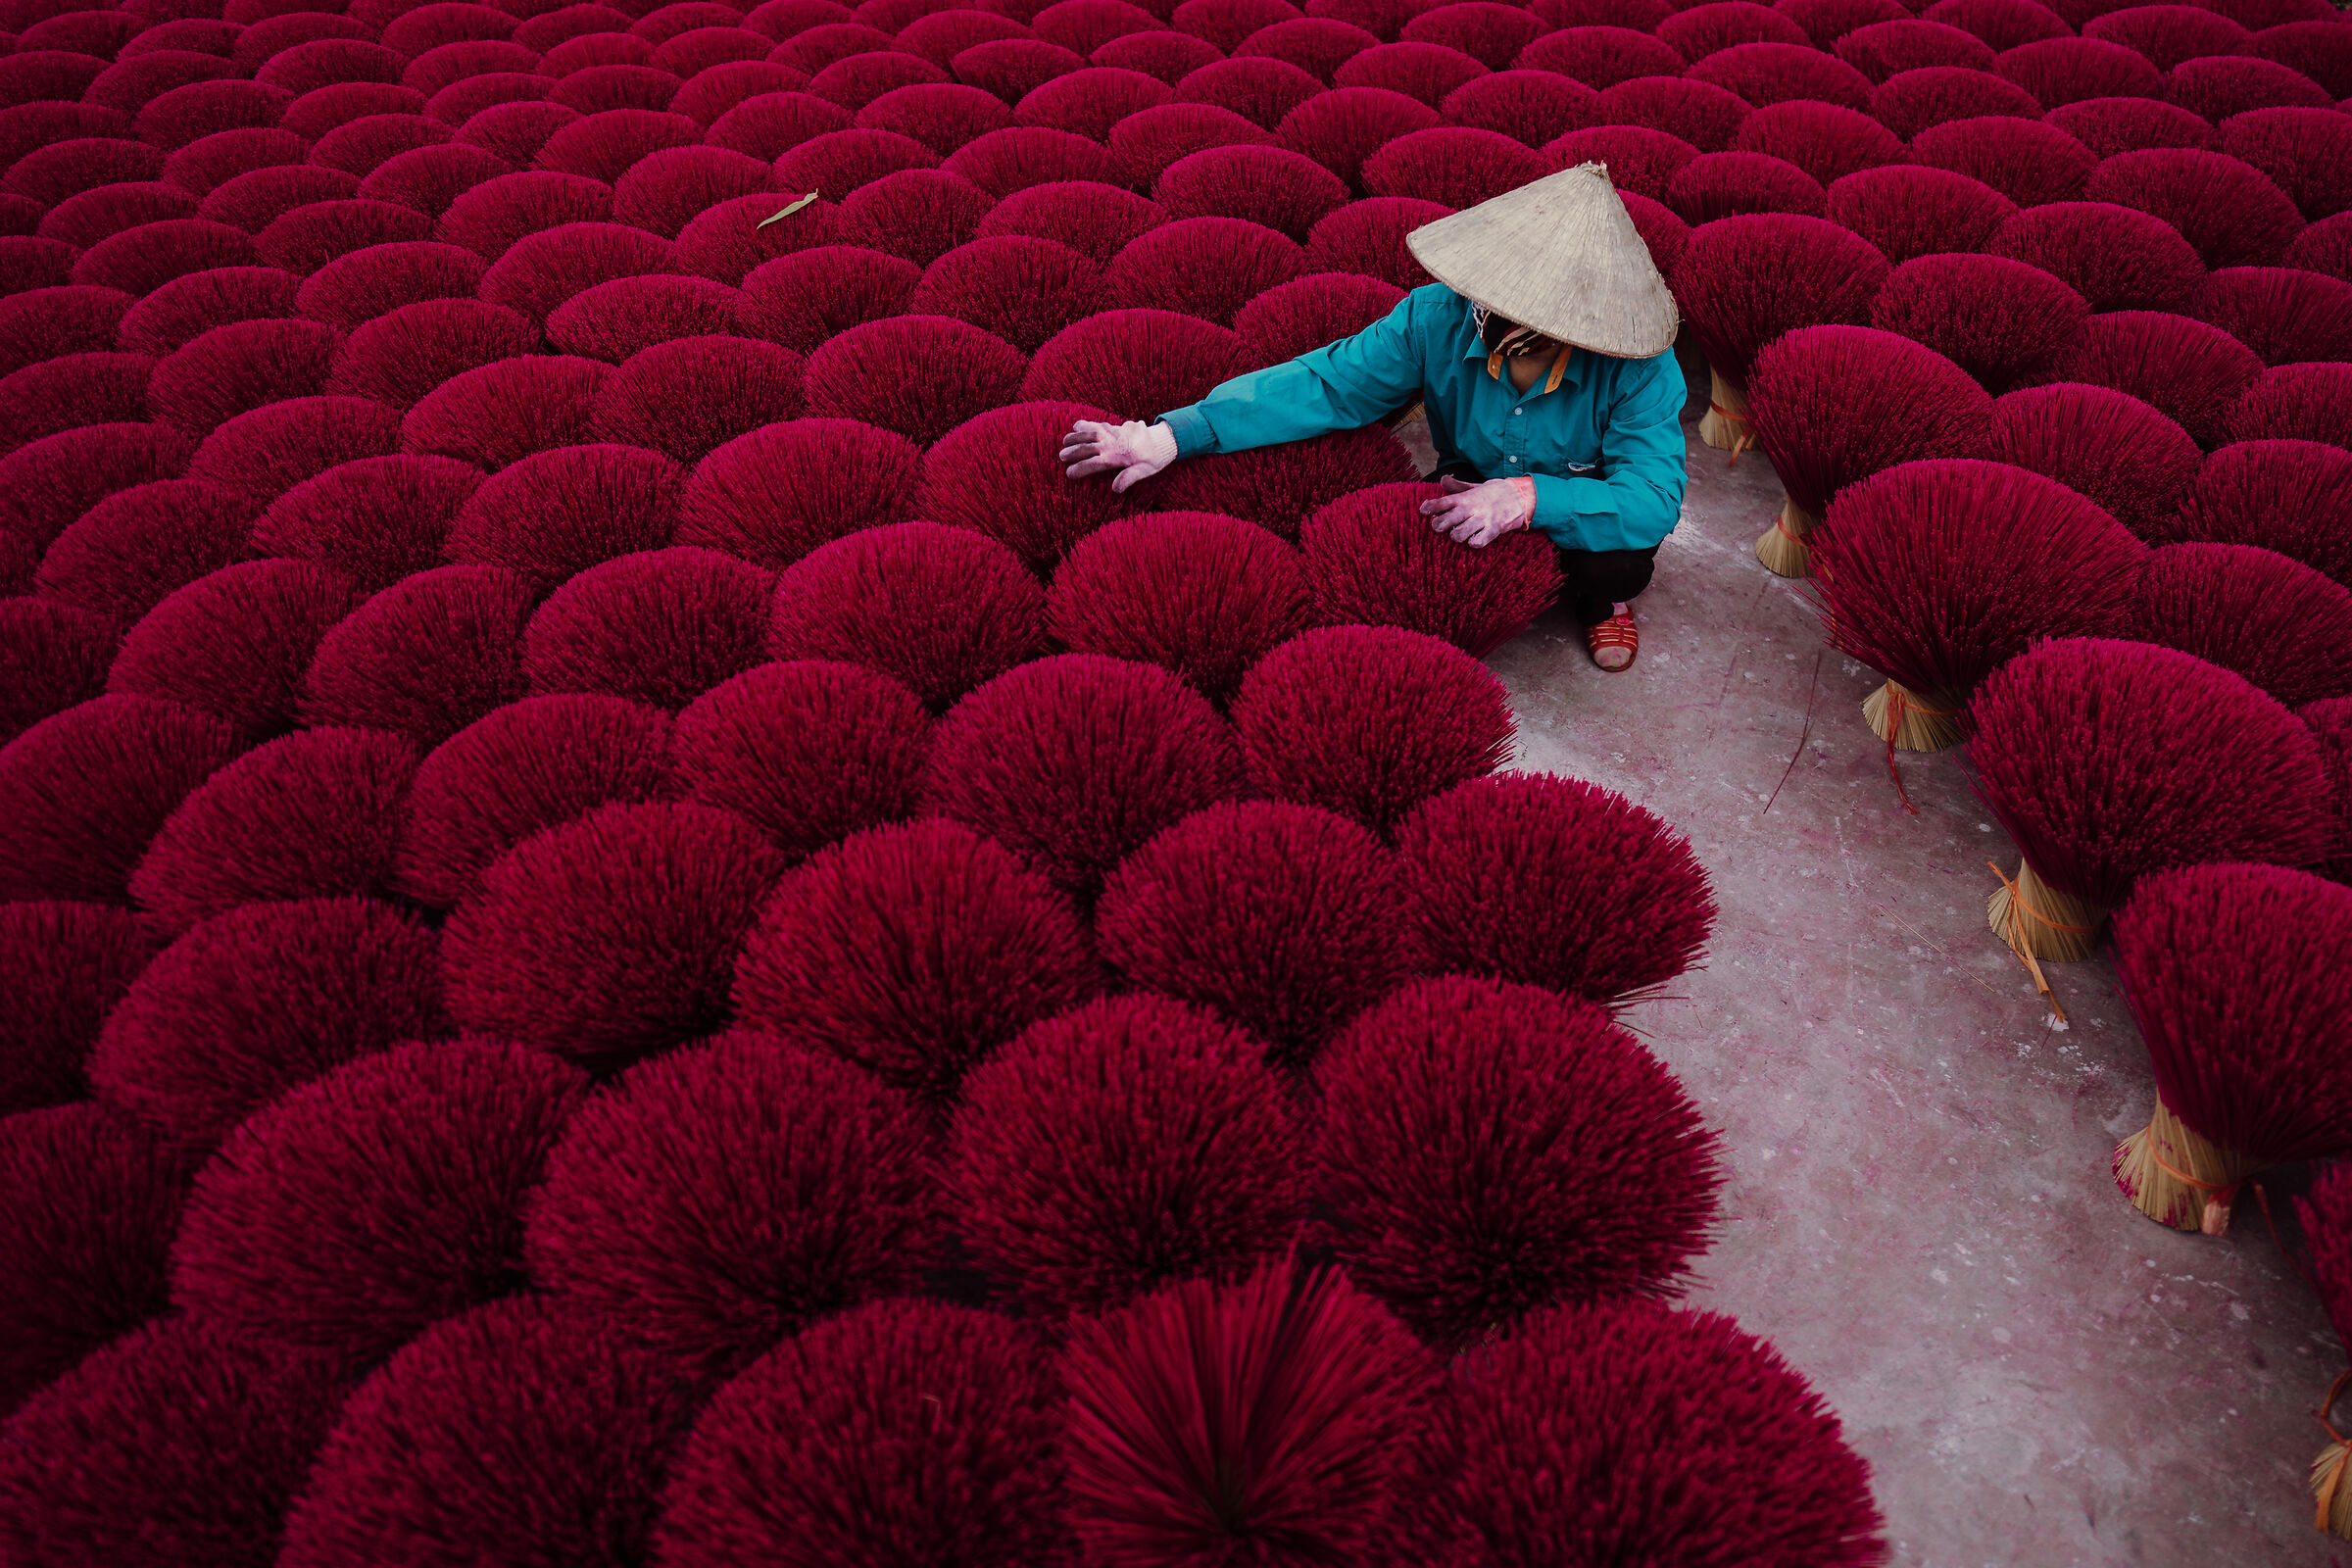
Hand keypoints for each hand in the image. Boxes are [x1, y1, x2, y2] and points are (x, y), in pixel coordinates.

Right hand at [1060, 419, 1177, 492]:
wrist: (1163, 440)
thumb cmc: (1154, 459)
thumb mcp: (1145, 471)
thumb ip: (1129, 478)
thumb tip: (1115, 489)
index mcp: (1118, 456)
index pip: (1095, 463)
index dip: (1081, 468)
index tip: (1069, 473)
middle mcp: (1113, 442)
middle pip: (1089, 446)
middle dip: (1074, 451)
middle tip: (1061, 456)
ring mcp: (1113, 432)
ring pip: (1091, 432)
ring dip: (1077, 436)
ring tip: (1064, 440)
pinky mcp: (1115, 426)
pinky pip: (1098, 424)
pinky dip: (1087, 424)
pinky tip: (1077, 425)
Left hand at [1420, 475, 1533, 548]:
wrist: (1520, 495)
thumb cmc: (1495, 492)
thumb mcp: (1475, 487)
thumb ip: (1457, 486)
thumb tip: (1442, 480)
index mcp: (1465, 498)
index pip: (1441, 502)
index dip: (1429, 507)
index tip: (1423, 510)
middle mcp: (1471, 508)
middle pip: (1445, 521)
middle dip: (1438, 526)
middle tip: (1440, 527)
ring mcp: (1482, 519)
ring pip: (1458, 535)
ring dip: (1456, 536)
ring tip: (1459, 533)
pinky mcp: (1494, 529)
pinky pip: (1477, 542)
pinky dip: (1473, 543)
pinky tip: (1474, 539)